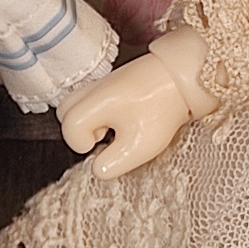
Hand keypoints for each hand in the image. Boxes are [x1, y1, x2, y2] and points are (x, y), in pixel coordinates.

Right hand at [59, 53, 193, 178]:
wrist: (184, 77)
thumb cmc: (162, 109)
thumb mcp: (140, 145)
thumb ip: (112, 163)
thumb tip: (98, 169)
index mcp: (94, 104)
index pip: (69, 129)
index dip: (83, 144)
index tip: (104, 145)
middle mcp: (92, 90)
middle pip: (64, 113)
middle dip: (80, 130)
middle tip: (106, 137)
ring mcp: (102, 82)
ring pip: (77, 104)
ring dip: (91, 121)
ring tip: (117, 127)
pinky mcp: (113, 81)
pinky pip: (93, 99)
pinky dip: (102, 112)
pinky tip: (126, 117)